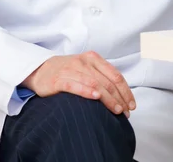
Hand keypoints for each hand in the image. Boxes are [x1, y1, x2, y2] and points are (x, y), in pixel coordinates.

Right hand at [21, 51, 135, 116]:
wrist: (40, 70)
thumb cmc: (68, 72)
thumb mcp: (86, 69)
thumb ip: (101, 77)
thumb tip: (122, 95)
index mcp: (93, 58)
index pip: (115, 75)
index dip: (126, 91)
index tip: (132, 105)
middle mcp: (83, 62)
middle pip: (107, 81)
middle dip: (119, 98)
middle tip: (126, 113)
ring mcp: (71, 69)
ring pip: (94, 83)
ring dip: (108, 98)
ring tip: (116, 110)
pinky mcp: (59, 79)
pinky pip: (75, 85)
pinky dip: (87, 91)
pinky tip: (95, 97)